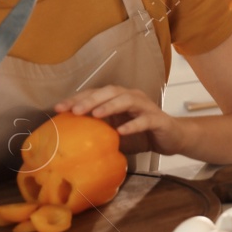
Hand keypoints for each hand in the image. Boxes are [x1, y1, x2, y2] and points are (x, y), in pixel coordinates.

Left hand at [55, 86, 191, 156]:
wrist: (172, 138)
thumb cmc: (141, 135)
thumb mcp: (115, 133)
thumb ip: (99, 131)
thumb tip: (70, 140)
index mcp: (119, 98)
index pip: (96, 93)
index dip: (77, 98)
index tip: (59, 108)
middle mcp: (132, 98)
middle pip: (110, 91)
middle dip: (91, 99)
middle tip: (75, 110)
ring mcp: (146, 107)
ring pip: (127, 100)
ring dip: (110, 106)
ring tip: (95, 115)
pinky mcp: (158, 120)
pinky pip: (144, 120)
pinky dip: (133, 125)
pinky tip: (122, 131)